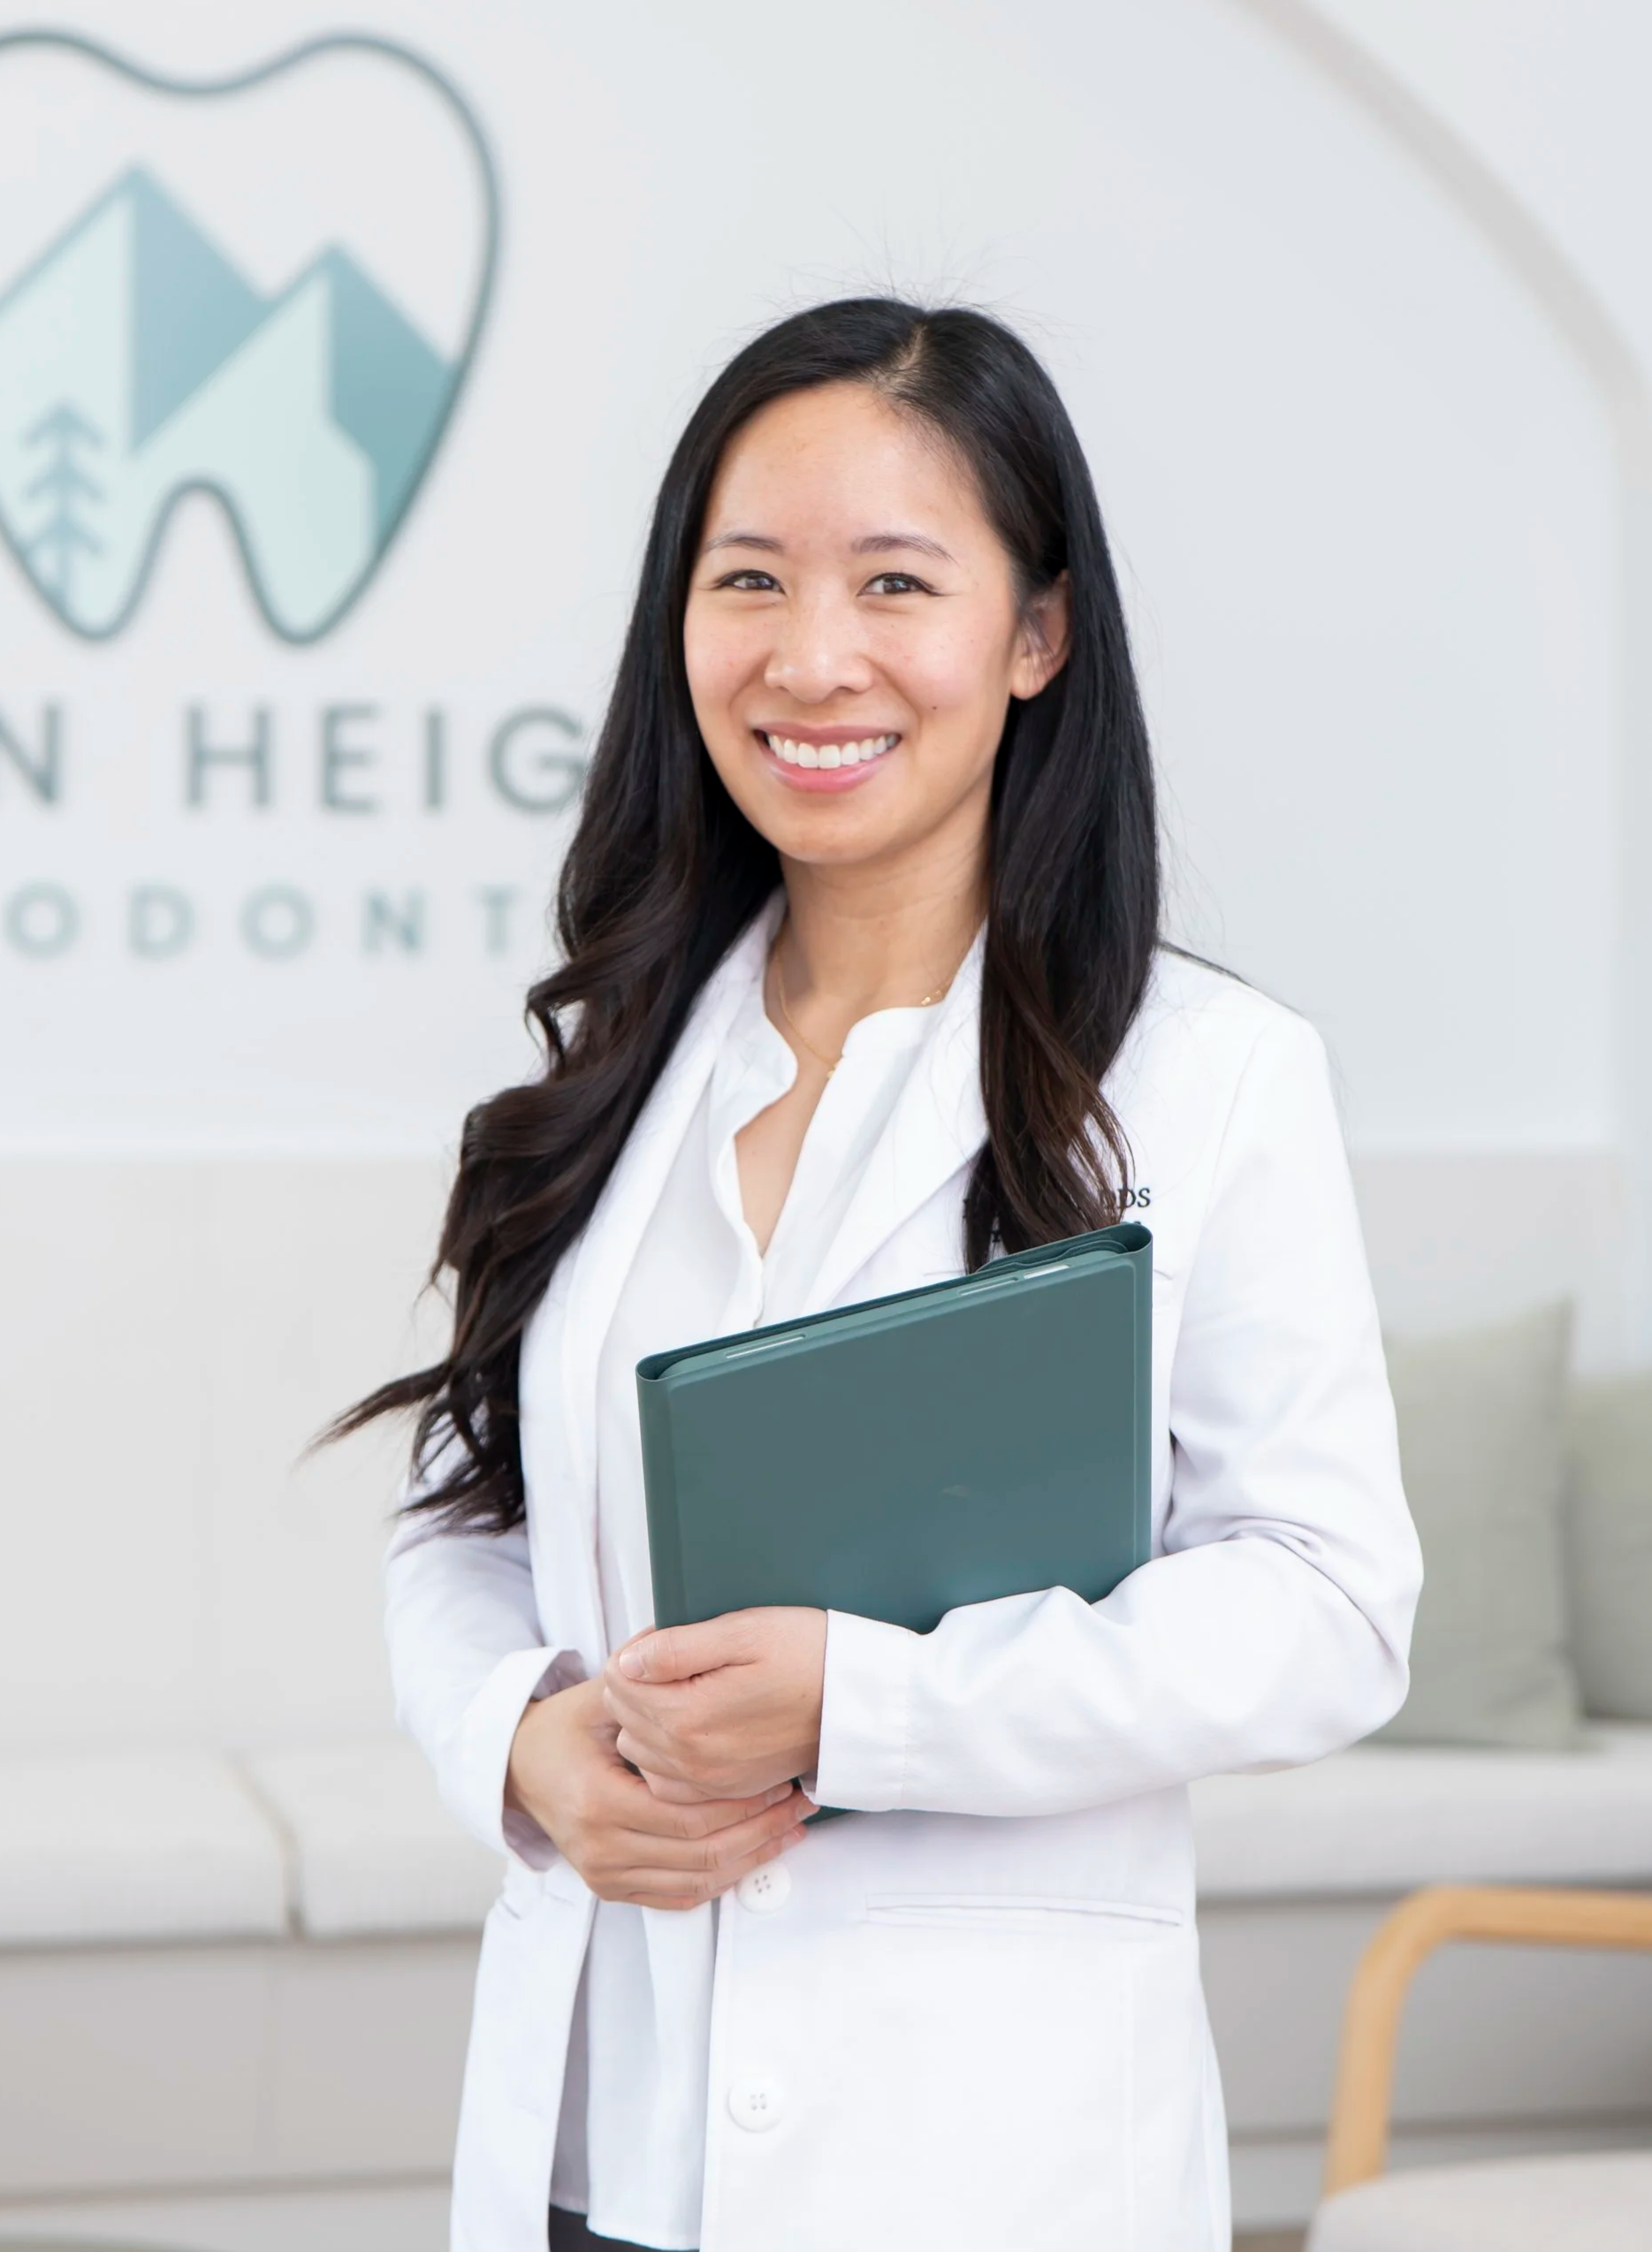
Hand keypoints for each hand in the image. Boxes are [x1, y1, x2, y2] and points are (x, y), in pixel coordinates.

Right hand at [505, 1677, 809, 1910]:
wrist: (520, 1770)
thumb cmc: (564, 1729)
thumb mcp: (597, 1696)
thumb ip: (640, 1677)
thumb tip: (677, 1637)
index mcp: (598, 1800)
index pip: (687, 1818)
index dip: (742, 1804)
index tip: (780, 1781)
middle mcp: (599, 1848)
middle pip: (699, 1855)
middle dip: (759, 1832)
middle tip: (798, 1804)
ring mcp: (604, 1875)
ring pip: (696, 1882)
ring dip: (750, 1859)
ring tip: (789, 1828)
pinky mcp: (612, 1888)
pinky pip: (679, 1896)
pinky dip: (721, 1879)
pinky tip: (755, 1854)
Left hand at [602, 1608, 826, 1800]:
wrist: (859, 1702)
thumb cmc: (809, 1656)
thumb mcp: (744, 1631)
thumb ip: (676, 1648)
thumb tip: (628, 1661)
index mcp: (688, 1716)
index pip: (618, 1680)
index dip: (635, 1649)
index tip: (667, 1638)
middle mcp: (691, 1759)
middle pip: (623, 1716)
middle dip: (638, 1683)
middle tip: (679, 1659)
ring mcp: (708, 1781)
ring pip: (638, 1749)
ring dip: (648, 1719)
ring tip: (685, 1690)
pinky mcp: (726, 1790)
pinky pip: (666, 1780)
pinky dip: (665, 1754)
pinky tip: (691, 1727)